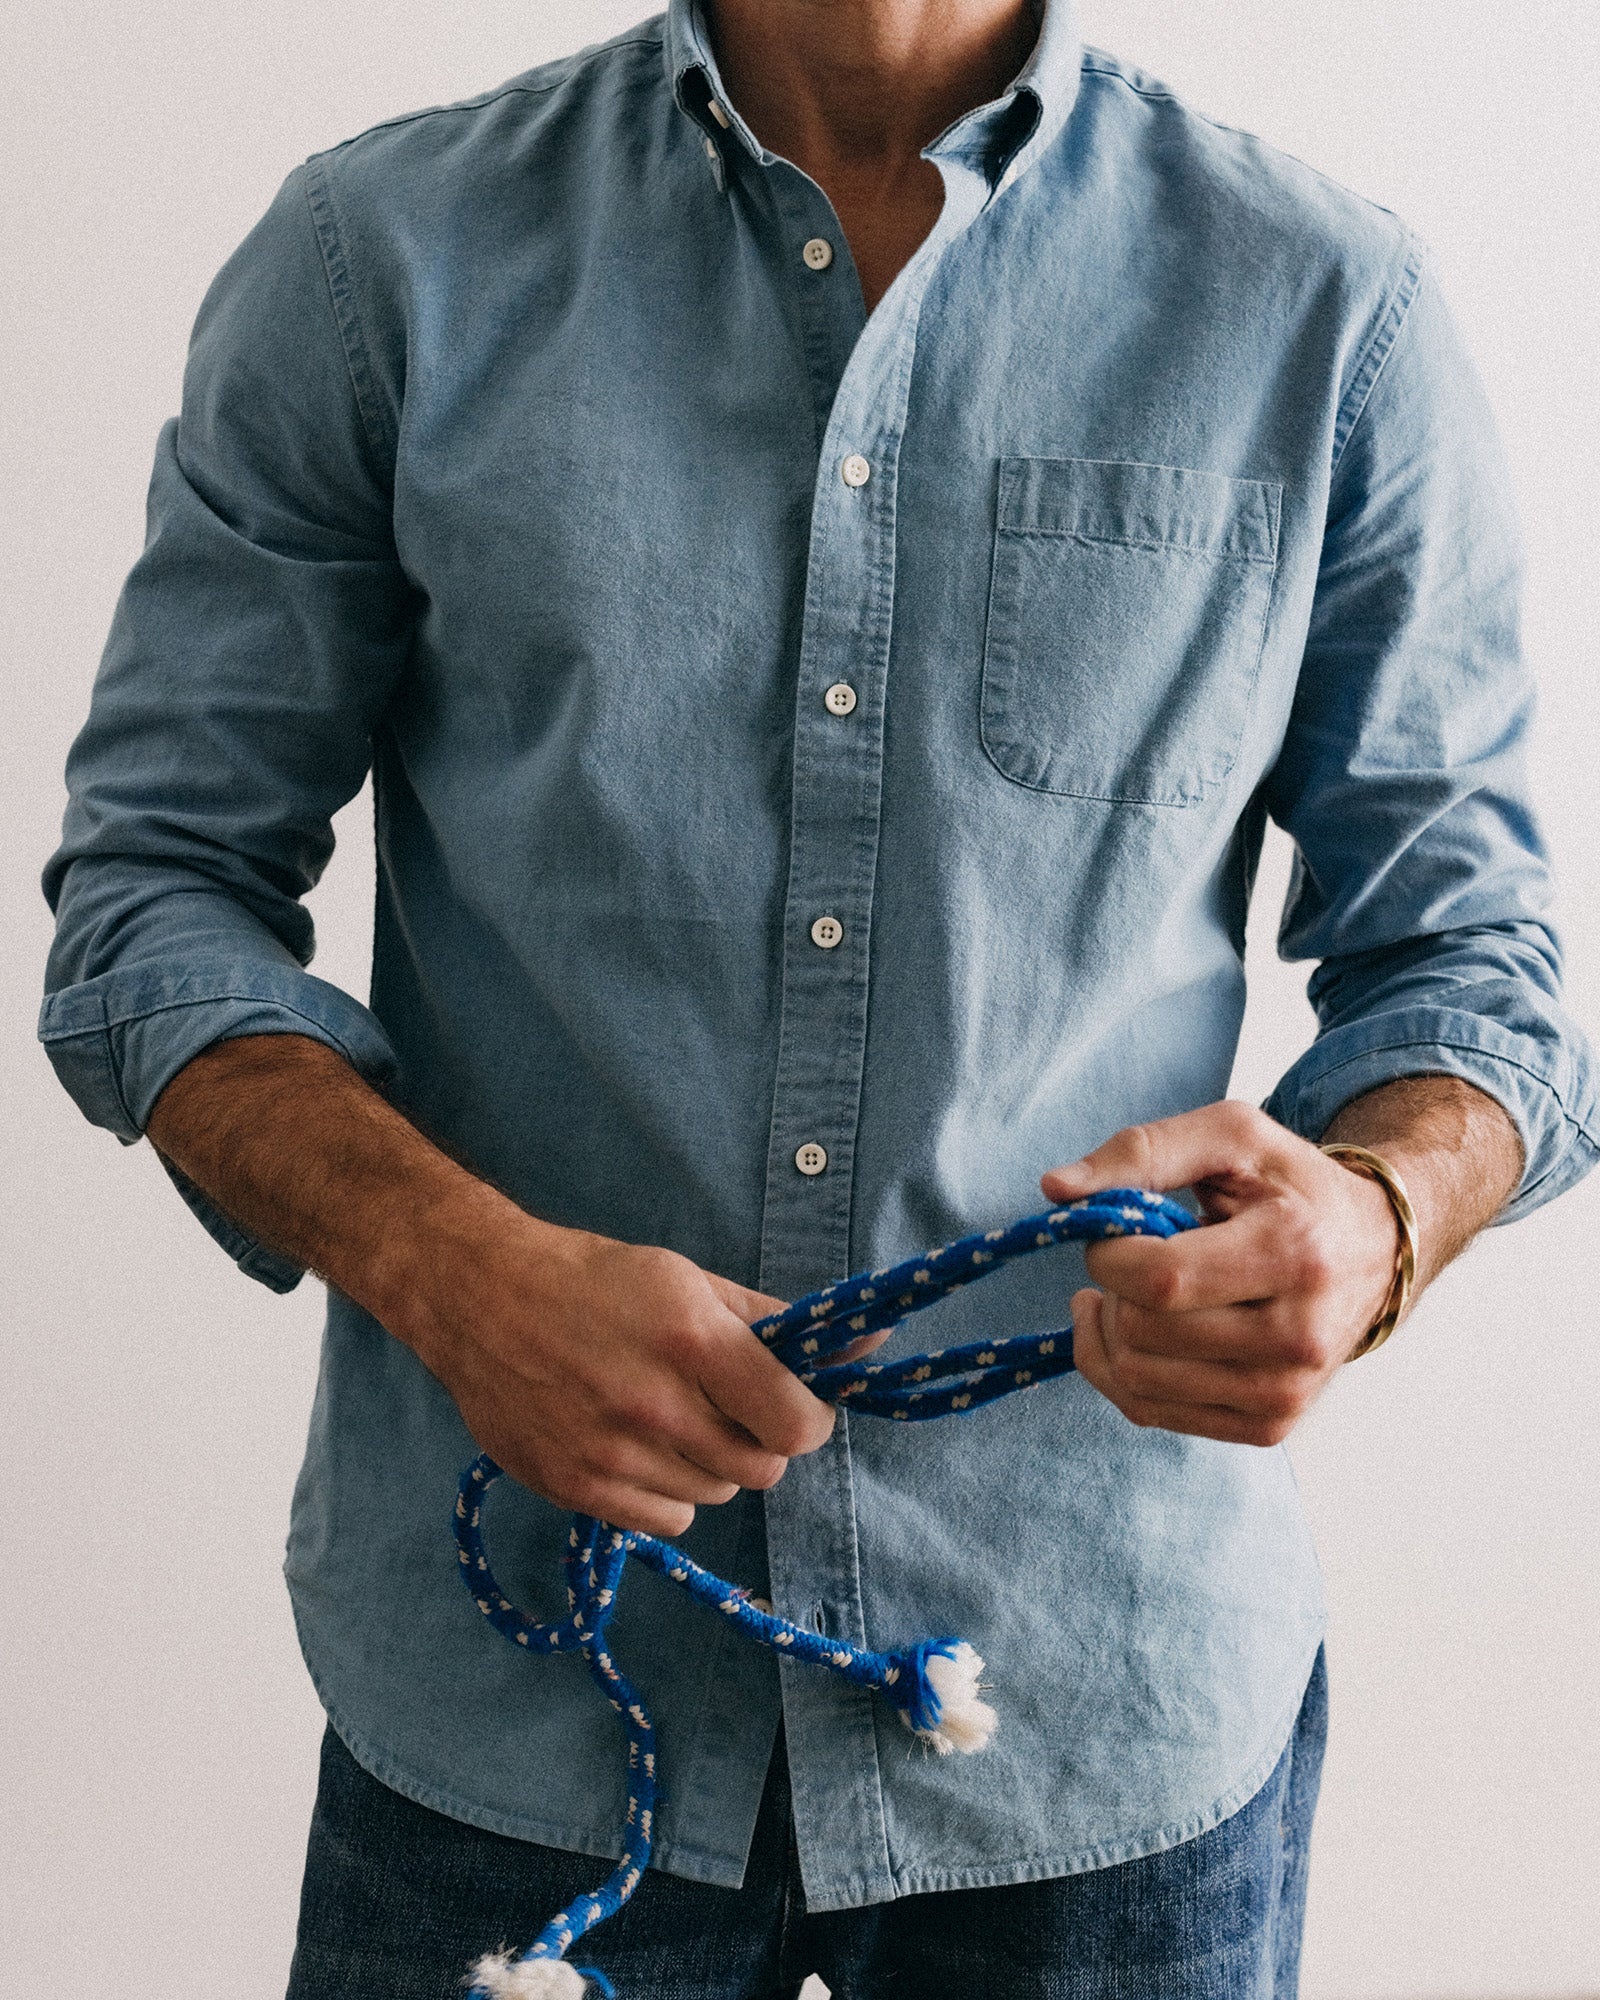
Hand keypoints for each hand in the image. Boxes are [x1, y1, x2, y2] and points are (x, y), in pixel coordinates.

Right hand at [396, 1191, 839, 1536]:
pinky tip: (643, 1448)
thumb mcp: (687, 1279)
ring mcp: (611, 1454)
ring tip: (674, 1418)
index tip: (799, 1404)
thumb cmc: (592, 1279)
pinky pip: (667, 1521)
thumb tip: (865, 1347)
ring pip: (716, 1495)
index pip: (795, 1423)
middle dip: (762, 1440)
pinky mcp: (576, 1488)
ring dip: (713, 1465)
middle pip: (761, 1468)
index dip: (811, 1419)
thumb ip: (771, 1323)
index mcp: (691, 1340)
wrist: (478, 1298)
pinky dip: (670, 1494)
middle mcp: (654, 1404)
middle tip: (732, 1407)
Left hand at [1040, 1102, 1399, 1446]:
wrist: (1374, 1249)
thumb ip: (1140, 1151)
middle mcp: (1297, 1337)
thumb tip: (1054, 1189)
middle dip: (1110, 1289)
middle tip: (1131, 1257)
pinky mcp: (1269, 1426)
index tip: (1112, 1228)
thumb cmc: (1290, 1185)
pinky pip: (1152, 1414)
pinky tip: (1139, 1330)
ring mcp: (1285, 1392)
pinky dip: (1121, 1370)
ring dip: (1109, 1330)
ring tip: (1135, 1292)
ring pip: (1135, 1382)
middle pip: (1141, 1334)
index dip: (1107, 1253)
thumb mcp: (1229, 1136)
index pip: (1159, 1279)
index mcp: (1293, 1253)